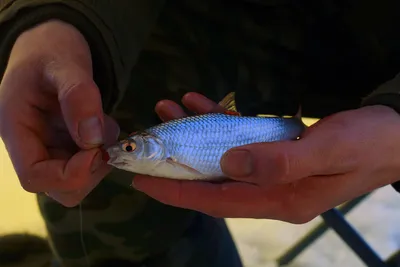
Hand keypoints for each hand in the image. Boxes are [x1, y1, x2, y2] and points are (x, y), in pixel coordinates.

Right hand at [0, 20, 118, 206]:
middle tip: (105, 138)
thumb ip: (77, 96)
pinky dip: (103, 150)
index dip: (69, 174)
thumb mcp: (64, 63)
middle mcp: (31, 145)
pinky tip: (103, 125)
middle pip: (59, 186)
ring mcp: (50, 147)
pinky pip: (88, 162)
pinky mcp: (67, 144)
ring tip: (103, 124)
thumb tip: (91, 137)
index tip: (97, 152)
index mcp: (16, 129)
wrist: (52, 45)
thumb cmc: (51, 48)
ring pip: (78, 178)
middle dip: (90, 169)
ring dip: (100, 159)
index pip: (35, 176)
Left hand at [133, 92, 399, 222]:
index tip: (144, 181)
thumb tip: (228, 165)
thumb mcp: (327, 151)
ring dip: (194, 134)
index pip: (215, 201)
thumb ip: (279, 161)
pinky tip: (202, 103)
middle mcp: (270, 190)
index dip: (178, 191)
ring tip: (170, 109)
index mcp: (279, 199)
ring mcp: (273, 173)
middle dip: (178, 159)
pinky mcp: (277, 153)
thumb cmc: (366, 144)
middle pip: (212, 179)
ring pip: (222, 157)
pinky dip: (219, 123)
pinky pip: (240, 141)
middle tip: (150, 136)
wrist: (394, 135)